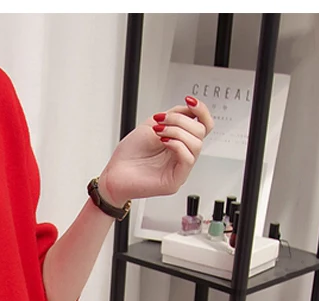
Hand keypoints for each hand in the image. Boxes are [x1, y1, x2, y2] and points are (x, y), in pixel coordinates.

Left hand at [98, 95, 214, 206]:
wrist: (114, 173)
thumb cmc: (129, 154)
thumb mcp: (153, 124)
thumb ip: (175, 115)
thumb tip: (191, 109)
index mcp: (180, 141)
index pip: (204, 125)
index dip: (201, 111)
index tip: (190, 101)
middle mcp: (182, 154)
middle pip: (201, 132)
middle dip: (181, 120)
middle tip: (161, 121)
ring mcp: (180, 168)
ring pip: (196, 144)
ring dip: (177, 131)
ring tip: (159, 132)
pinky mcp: (175, 180)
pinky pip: (188, 159)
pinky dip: (177, 145)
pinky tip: (164, 142)